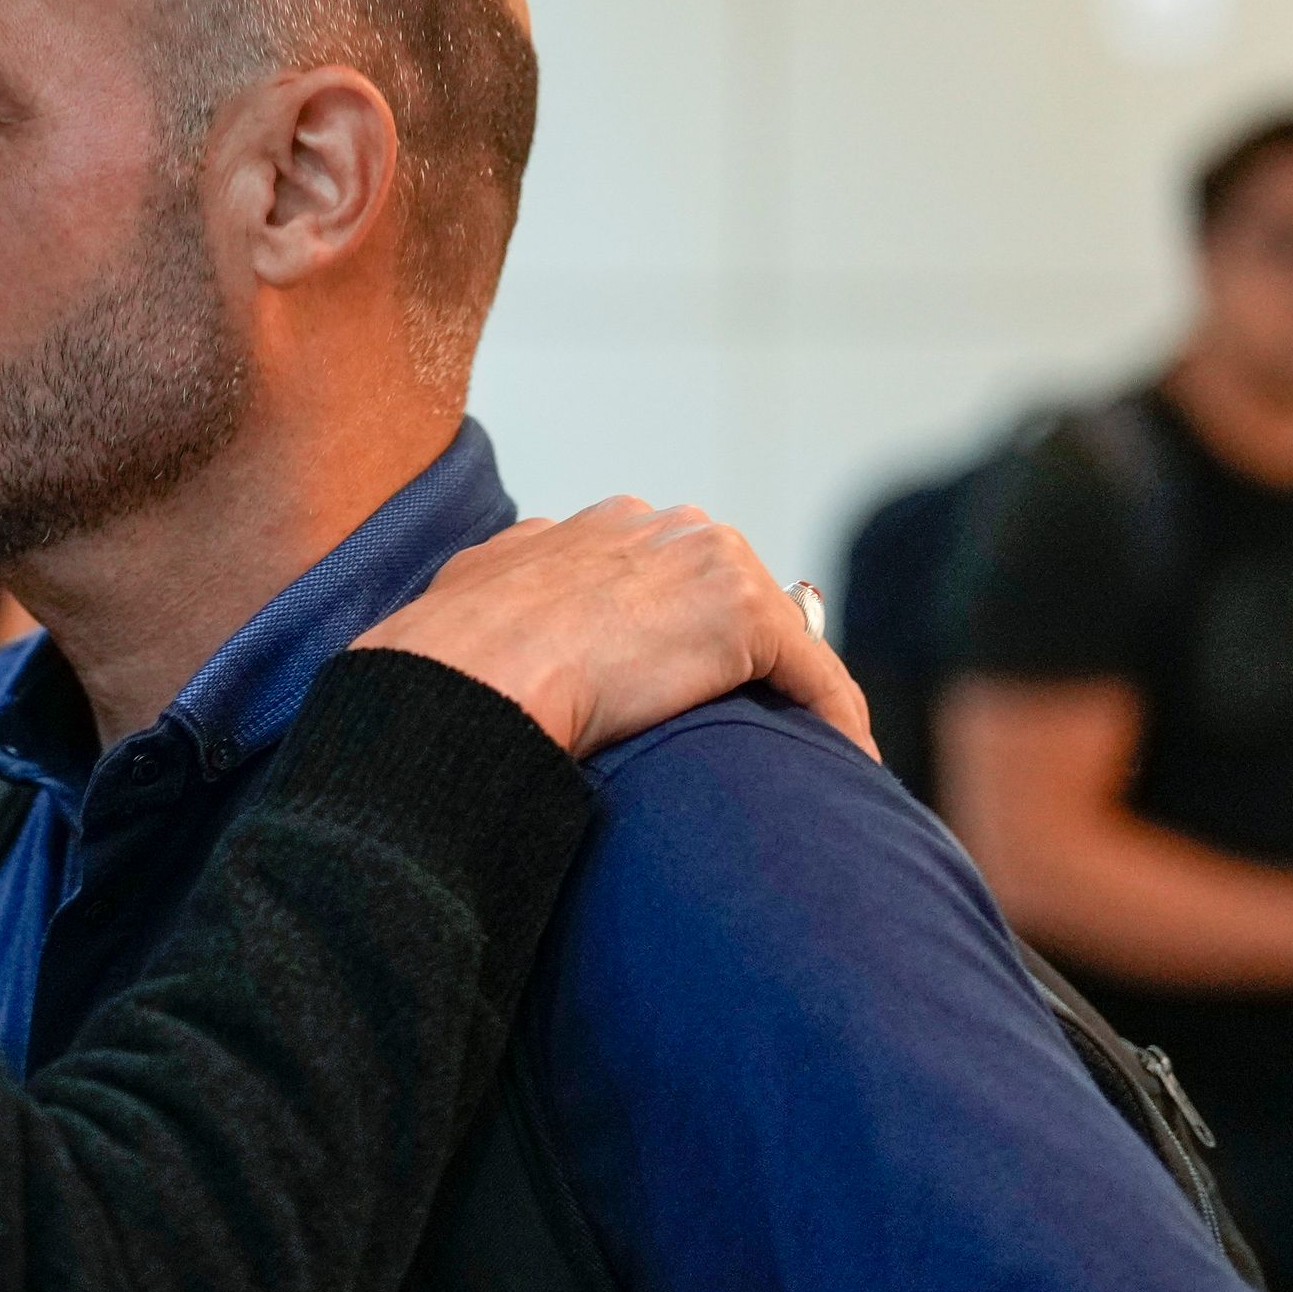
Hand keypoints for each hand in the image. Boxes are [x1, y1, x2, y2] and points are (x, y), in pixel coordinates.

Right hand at [351, 498, 870, 760]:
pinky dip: (835, 720)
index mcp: (595, 525)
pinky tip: (844, 766)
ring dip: (790, 692)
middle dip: (742, 656)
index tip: (689, 688)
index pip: (667, 572)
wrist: (466, 671)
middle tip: (752, 727)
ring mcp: (706, 560)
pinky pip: (814, 675)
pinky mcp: (746, 615)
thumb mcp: (472, 601)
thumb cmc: (447, 655)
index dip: (682, 633)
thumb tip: (486, 619)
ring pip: (777, 634)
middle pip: (731, 594)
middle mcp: (658, 525)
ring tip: (800, 755)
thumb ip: (504, 593)